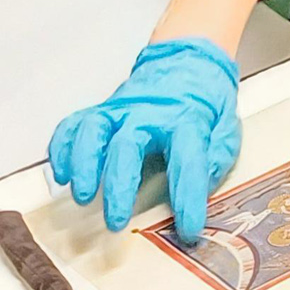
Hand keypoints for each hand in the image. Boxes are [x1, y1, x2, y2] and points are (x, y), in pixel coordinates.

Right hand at [49, 38, 240, 236]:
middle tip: (115, 221)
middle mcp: (149, 114)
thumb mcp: (227, 126)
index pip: (188, 159)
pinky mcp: (102, 110)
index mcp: (187, 119)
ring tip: (82, 196)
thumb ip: (217, 156)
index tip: (188, 229)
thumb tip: (202, 186)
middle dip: (118, 186)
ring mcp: (121, 110)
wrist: (187, 59)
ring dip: (84, 165)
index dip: (188, 197)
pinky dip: (62, 149)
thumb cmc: (206, 100)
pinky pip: (74, 125)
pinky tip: (62, 174)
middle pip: (127, 146)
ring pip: (93, 131)